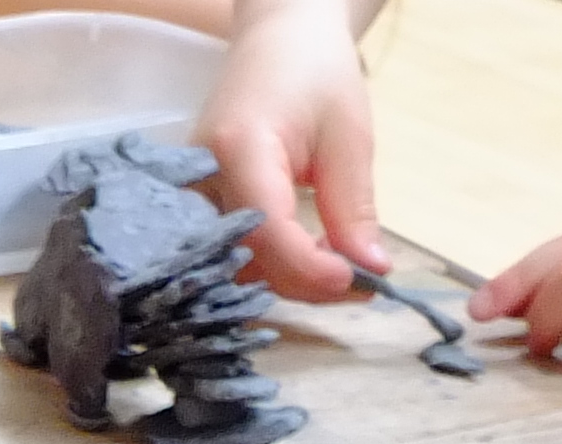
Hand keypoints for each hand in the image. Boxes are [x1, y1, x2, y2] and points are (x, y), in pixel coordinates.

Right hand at [196, 0, 386, 301]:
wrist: (278, 41)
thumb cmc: (315, 74)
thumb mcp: (348, 138)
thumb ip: (353, 208)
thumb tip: (370, 271)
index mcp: (239, 148)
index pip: (267, 230)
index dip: (309, 268)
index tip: (355, 283)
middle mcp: (201, 178)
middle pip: (242, 257)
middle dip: (300, 281)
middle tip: (357, 283)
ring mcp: (191, 194)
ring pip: (230, 263)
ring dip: (284, 277)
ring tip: (334, 266)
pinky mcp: (194, 204)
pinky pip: (225, 251)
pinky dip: (266, 264)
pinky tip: (304, 257)